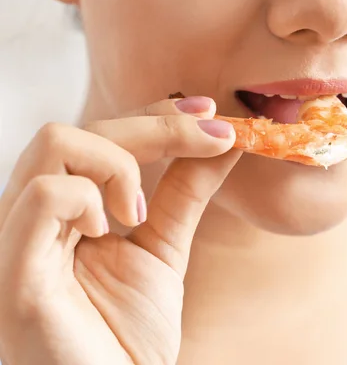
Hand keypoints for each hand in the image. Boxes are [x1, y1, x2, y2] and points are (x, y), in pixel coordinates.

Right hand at [0, 96, 240, 364]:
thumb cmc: (125, 338)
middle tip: (212, 134)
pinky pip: (44, 195)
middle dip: (156, 125)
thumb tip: (223, 142)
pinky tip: (111, 230)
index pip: (100, 136)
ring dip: (120, 162)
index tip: (210, 112)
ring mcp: (16, 238)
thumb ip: (184, 193)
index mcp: (64, 212)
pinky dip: (89, 198)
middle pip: (82, 129)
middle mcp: (31, 216)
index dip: (154, 114)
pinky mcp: (14, 269)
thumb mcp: (162, 250)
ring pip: (56, 143)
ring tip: (138, 212)